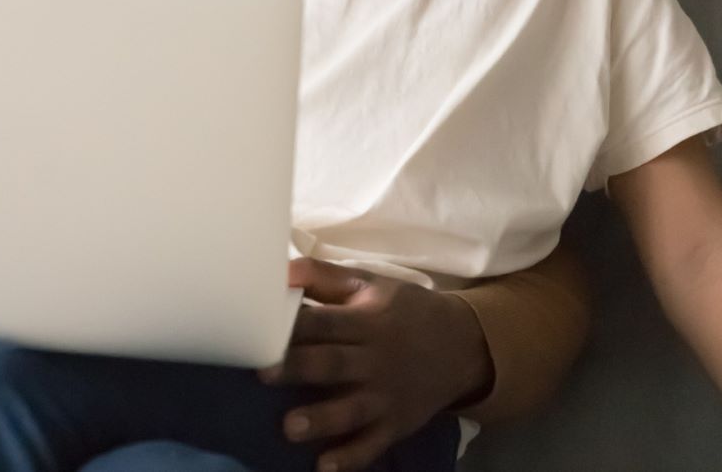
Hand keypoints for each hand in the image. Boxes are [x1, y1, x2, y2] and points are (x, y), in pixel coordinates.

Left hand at [262, 258, 491, 471]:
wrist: (461, 345)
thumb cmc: (402, 311)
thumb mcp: (371, 285)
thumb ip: (324, 277)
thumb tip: (281, 270)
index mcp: (367, 320)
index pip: (326, 322)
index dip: (295, 326)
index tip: (260, 328)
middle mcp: (376, 359)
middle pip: (333, 364)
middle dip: (299, 368)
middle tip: (263, 373)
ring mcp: (386, 396)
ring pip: (351, 409)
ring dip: (321, 419)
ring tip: (290, 428)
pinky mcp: (396, 425)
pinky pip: (373, 445)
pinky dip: (351, 458)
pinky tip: (324, 467)